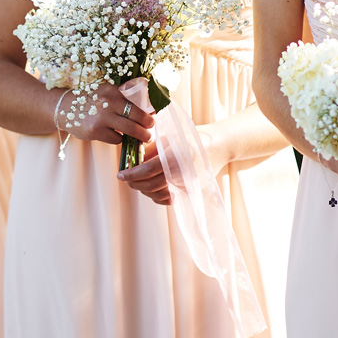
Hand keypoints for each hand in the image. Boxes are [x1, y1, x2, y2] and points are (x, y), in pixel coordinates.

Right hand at [58, 83, 154, 145]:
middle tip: (150, 131)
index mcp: (113, 90)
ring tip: (142, 138)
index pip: (138, 102)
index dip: (148, 113)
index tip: (153, 119)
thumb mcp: (106, 92)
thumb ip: (123, 98)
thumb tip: (149, 111)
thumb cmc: (90, 100)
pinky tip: (115, 134)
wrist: (64, 108)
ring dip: (139, 136)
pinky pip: (116, 139)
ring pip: (130, 130)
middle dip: (147, 127)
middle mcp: (108, 102)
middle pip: (138, 117)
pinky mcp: (95, 131)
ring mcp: (101, 117)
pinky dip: (119, 139)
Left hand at [117, 122, 231, 204]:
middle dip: (134, 184)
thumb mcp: (169, 137)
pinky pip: (168, 200)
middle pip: (150, 185)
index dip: (131, 175)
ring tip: (137, 183)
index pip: (146, 170)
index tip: (120, 175)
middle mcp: (180, 173)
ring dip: (144, 190)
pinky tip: (151, 189)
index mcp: (173, 157)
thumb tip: (134, 159)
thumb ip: (151, 149)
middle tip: (126, 179)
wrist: (218, 145)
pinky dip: (156, 197)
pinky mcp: (189, 191)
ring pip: (157, 195)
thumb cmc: (191, 138)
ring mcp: (186, 184)